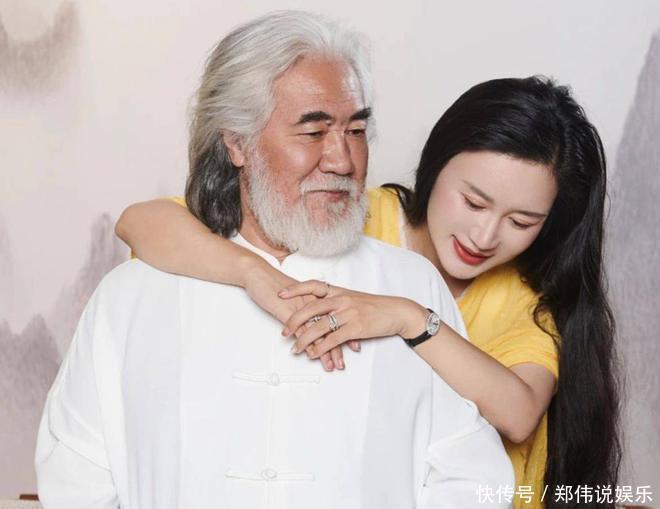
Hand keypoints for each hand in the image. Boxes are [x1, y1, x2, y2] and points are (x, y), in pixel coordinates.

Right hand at [241, 259, 354, 370]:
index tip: (355, 346)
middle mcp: (313, 302)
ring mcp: (302, 308)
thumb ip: (307, 305)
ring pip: (318, 333)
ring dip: (325, 351)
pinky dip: (307, 345)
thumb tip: (314, 317)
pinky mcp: (289, 312)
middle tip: (344, 362)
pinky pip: (301, 331)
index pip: (337, 318)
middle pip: (331, 328)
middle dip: (339, 347)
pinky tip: (312, 355)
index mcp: (317, 296)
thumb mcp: (295, 294)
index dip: (347, 332)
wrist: (258, 274)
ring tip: (332, 366)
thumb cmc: (275, 283)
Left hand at [279, 281, 428, 357]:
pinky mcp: (356, 328)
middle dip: (294, 321)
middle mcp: (342, 300)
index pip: (313, 286)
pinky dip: (321, 348)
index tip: (281, 294)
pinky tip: (313, 354)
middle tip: (284, 332)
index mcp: (339, 291)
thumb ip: (336, 301)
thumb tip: (319, 308)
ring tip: (296, 349)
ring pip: (319, 326)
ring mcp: (348, 313)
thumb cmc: (375, 306)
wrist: (396, 311)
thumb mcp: (353, 298)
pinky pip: (333, 339)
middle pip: (311, 308)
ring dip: (304, 339)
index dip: (296, 289)